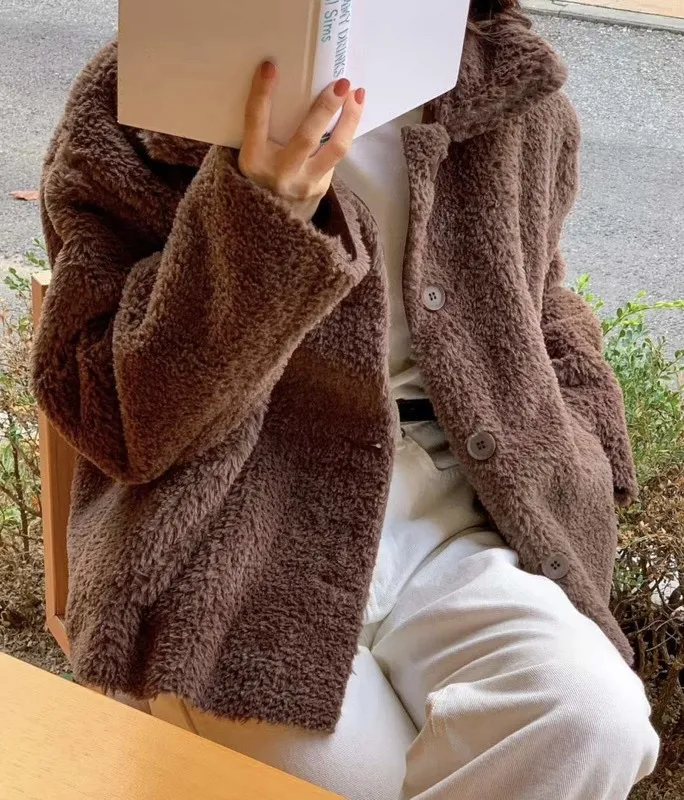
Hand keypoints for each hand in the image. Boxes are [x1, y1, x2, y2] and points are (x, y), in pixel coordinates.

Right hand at [238, 61, 365, 221]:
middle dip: (325, 108)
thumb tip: (280, 84)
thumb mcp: (252, 156)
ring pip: (335, 150)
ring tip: (357, 96)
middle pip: (307, 137)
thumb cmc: (260, 180)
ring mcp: (304, 184)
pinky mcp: (321, 189)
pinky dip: (344, 134)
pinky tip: (350, 116)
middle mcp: (279, 174)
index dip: (262, 94)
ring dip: (350, 120)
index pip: (256, 122)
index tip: (270, 68)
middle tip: (341, 83)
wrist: (270, 227)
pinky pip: (335, 157)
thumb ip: (263, 129)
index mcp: (253, 161)